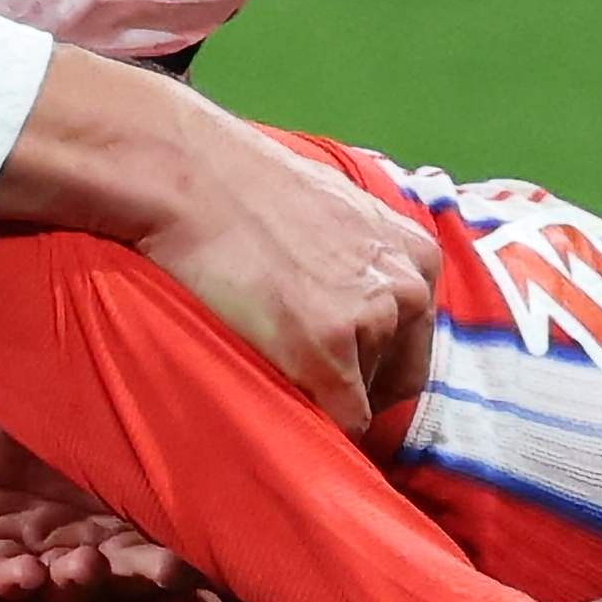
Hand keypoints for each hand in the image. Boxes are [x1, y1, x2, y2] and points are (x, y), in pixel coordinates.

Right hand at [0, 53, 434, 425]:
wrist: (186, 175)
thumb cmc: (241, 185)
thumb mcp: (334, 210)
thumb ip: (361, 259)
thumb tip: (351, 299)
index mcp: (416, 255)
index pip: (413, 340)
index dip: (370, 361)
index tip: (329, 364)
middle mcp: (407, 289)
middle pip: (399, 377)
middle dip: (353, 385)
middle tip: (293, 373)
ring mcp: (370, 323)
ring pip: (362, 401)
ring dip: (319, 397)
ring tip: (264, 364)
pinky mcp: (325, 356)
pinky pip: (337, 425)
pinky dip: (309, 427)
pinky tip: (271, 399)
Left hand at [0, 363, 232, 601]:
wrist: (29, 335)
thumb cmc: (105, 374)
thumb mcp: (158, 412)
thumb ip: (196, 454)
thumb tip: (255, 485)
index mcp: (142, 524)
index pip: (170, 583)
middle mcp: (97, 541)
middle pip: (122, 592)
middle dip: (142, 592)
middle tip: (160, 573)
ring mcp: (44, 540)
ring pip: (63, 590)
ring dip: (78, 586)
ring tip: (86, 565)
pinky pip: (0, 573)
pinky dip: (15, 580)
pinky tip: (30, 573)